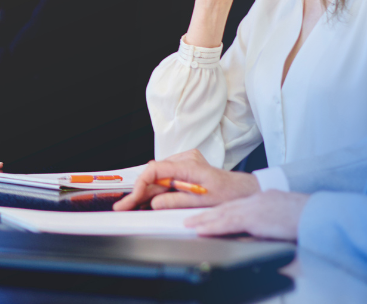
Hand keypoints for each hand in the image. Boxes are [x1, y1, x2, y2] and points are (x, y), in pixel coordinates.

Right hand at [112, 150, 259, 210]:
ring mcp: (184, 161)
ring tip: (131, 204)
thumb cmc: (228, 194)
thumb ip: (177, 201)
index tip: (133, 198)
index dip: (140, 185)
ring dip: (146, 191)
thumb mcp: (203, 202)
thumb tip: (154, 203)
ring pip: (157, 176)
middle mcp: (185, 159)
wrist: (242, 189)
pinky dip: (156, 188)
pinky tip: (148, 198)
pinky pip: (164, 176)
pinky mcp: (184, 166)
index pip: (155, 170)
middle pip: (153, 174)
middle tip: (124, 206)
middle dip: (139, 191)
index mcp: (189, 166)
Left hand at [185, 192, 308, 239]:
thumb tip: (262, 234)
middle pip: (225, 207)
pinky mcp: (255, 218)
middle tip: (190, 219)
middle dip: (206, 214)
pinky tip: (203, 230)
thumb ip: (270, 222)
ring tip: (189, 224)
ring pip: (223, 213)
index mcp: (262, 199)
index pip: (235, 205)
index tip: (207, 214)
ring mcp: (254, 208)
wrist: (318, 213)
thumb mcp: (284, 217)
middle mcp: (255, 200)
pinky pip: (229, 222)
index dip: (219, 210)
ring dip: (204, 220)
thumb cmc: (306, 217)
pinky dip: (213, 226)